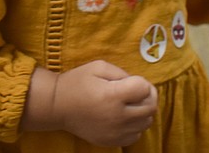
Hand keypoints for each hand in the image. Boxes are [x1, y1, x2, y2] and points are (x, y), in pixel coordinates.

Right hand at [22, 61, 156, 146]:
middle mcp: (117, 117)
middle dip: (149, 96)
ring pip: (146, 123)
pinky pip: (136, 135)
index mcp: (113, 95)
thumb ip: (121, 73)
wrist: (58, 106)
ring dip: (143, 111)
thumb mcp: (98, 66)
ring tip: (131, 103)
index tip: (133, 81)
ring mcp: (115, 132)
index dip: (142, 82)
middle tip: (138, 91)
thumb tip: (138, 84)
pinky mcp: (111, 141)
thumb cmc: (77, 83)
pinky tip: (124, 117)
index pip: (145, 89)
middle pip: (150, 108)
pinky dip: (135, 126)